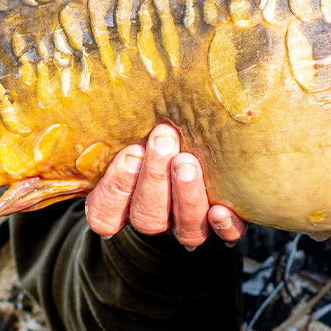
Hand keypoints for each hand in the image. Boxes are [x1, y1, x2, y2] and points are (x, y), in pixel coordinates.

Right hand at [83, 122, 246, 249]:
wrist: (204, 142)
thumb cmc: (160, 131)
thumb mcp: (137, 129)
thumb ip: (127, 125)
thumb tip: (127, 92)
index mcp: (125, 200)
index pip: (106, 215)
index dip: (115, 190)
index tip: (130, 151)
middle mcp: (157, 216)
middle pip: (147, 218)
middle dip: (153, 178)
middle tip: (163, 140)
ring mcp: (189, 224)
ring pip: (184, 229)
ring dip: (185, 195)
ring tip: (187, 161)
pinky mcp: (224, 225)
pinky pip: (225, 237)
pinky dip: (224, 226)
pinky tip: (222, 208)